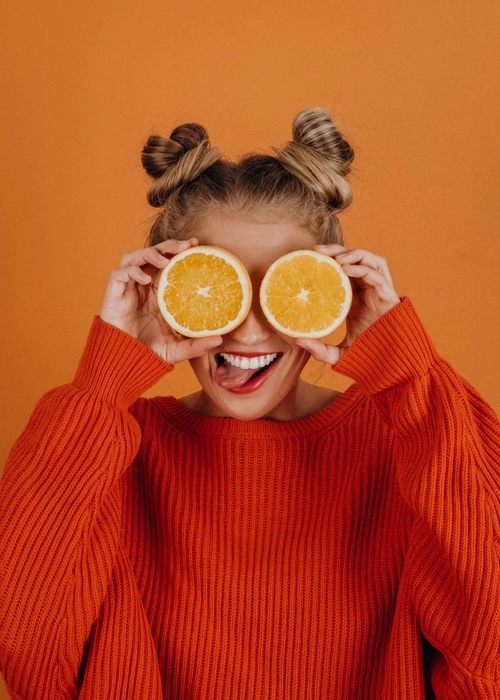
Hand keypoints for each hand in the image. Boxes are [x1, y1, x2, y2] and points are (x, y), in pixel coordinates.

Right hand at [99, 238, 221, 364]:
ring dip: (150, 254)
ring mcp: (129, 288)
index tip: (196, 245)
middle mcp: (144, 286)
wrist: (125, 362)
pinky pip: (120, 273)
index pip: (169, 263)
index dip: (180, 251)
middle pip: (154, 254)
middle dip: (169, 245)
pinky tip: (145, 280)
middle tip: (186, 245)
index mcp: (159, 293)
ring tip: (165, 261)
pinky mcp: (114, 293)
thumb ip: (196, 345)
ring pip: (135, 257)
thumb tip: (220, 339)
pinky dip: (132, 271)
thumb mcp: (177, 349)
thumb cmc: (149, 353)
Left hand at [296, 244, 400, 364]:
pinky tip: (346, 269)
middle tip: (317, 250)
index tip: (310, 257)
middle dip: (337, 250)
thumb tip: (299, 341)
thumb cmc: (367, 354)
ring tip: (335, 258)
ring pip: (369, 260)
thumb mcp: (338, 353)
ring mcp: (379, 291)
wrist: (389, 362)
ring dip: (353, 254)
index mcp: (355, 297)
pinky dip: (362, 268)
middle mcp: (368, 290)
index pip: (342, 270)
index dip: (329, 260)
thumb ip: (320, 349)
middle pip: (354, 259)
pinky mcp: (389, 295)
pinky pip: (376, 275)